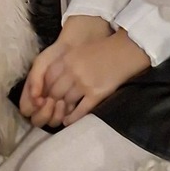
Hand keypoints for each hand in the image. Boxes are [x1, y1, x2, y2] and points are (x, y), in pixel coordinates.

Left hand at [21, 30, 148, 126]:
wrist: (125, 51)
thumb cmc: (103, 50)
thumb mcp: (79, 52)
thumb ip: (64, 64)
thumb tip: (52, 82)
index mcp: (67, 59)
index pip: (47, 78)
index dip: (44, 89)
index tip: (44, 95)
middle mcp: (72, 71)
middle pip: (54, 92)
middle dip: (52, 101)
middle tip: (51, 107)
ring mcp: (84, 83)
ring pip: (67, 102)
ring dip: (62, 109)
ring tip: (60, 114)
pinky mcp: (96, 94)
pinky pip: (80, 110)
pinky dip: (73, 117)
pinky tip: (68, 120)